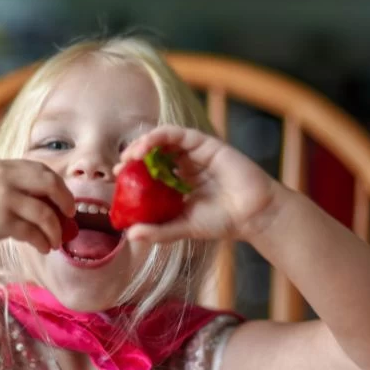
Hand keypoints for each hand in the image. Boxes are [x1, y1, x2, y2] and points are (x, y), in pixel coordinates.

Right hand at [0, 159, 74, 253]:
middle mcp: (5, 176)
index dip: (60, 187)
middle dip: (66, 203)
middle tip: (70, 218)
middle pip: (51, 184)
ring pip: (45, 212)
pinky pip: (32, 231)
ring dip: (56, 230)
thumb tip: (44, 205)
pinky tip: (43, 247)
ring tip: (56, 241)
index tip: (66, 202)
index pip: (43, 170)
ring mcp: (2, 197)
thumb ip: (11, 188)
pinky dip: (42, 241)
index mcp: (2, 165)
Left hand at [115, 126, 277, 242]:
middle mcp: (185, 165)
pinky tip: (145, 148)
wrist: (253, 214)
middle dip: (133, 158)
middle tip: (118, 168)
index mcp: (179, 183)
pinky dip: (157, 137)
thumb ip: (158, 231)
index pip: (150, 173)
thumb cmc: (222, 221)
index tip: (116, 180)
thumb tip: (130, 235)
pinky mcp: (204, 143)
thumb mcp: (183, 227)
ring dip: (142, 145)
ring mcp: (194, 153)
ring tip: (130, 156)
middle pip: (153, 154)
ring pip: (162, 140)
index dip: (132, 174)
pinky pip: (176, 134)